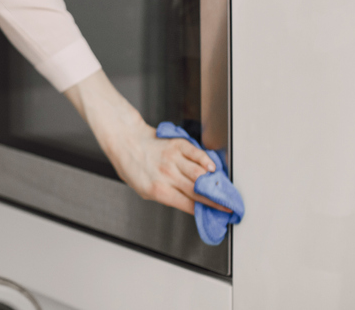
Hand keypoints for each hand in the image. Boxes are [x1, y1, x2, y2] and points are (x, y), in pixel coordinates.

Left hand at [63, 71, 228, 215]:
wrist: (124, 140)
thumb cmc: (132, 166)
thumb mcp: (144, 190)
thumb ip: (166, 197)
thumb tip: (189, 205)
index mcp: (158, 190)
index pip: (189, 205)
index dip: (208, 211)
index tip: (220, 216)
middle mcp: (167, 175)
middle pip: (198, 191)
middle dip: (217, 200)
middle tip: (230, 205)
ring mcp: (172, 159)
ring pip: (200, 173)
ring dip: (215, 183)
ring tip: (226, 190)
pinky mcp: (176, 145)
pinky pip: (196, 154)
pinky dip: (207, 161)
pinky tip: (214, 168)